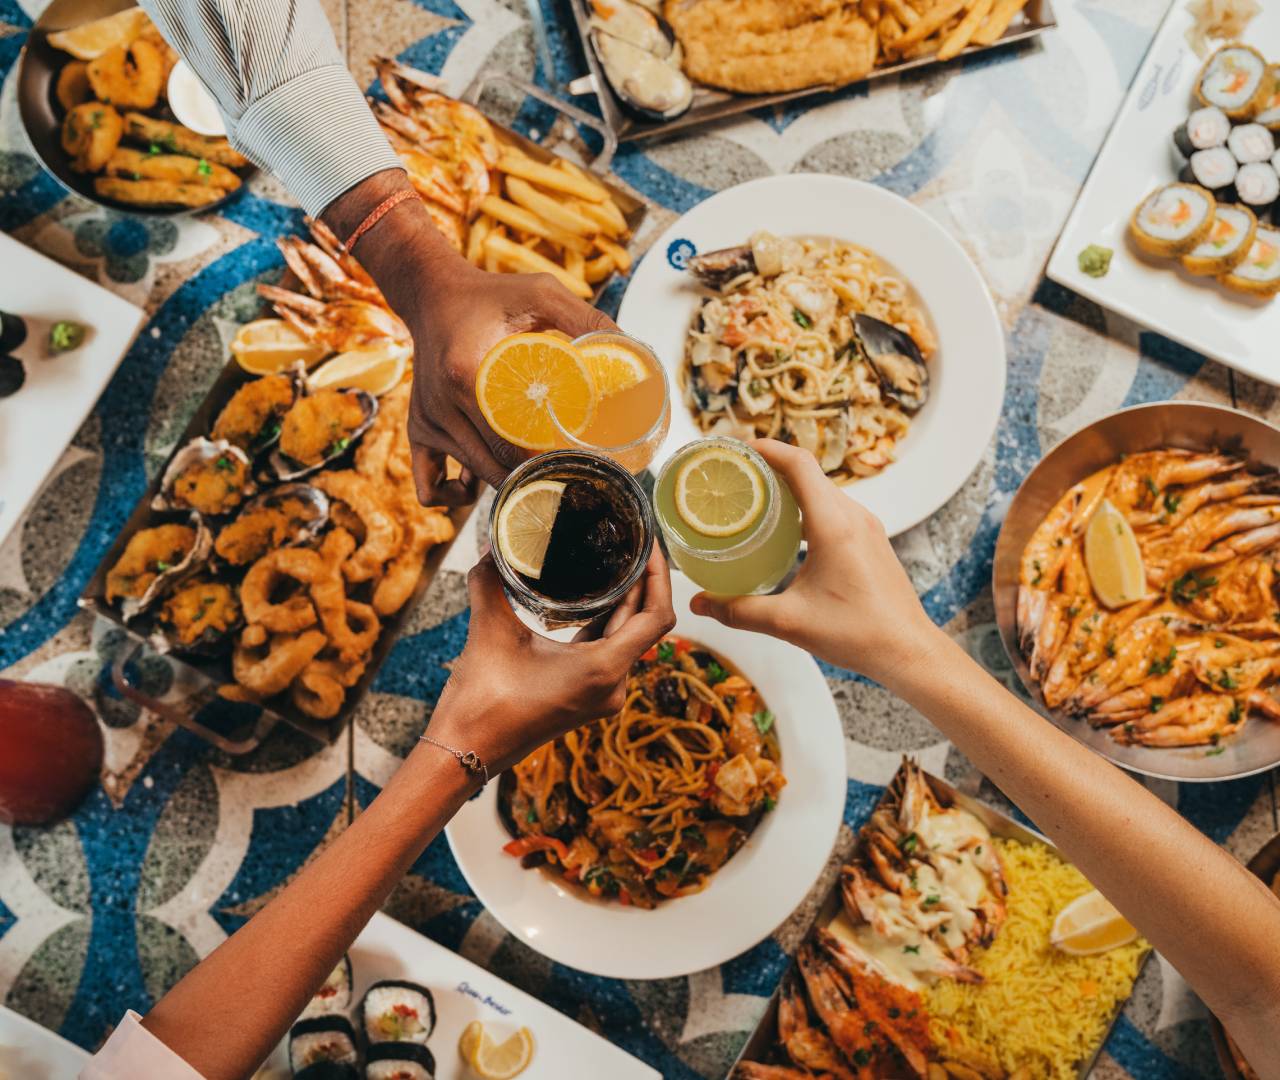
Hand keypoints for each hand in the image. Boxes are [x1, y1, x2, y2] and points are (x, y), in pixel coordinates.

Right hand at [405, 263, 613, 498]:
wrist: (431, 294)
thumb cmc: (488, 295)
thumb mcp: (538, 292)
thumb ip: (583, 317)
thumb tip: (628, 345)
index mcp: (467, 374)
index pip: (512, 440)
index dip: (548, 459)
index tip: (578, 461)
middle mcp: (441, 404)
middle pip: (495, 466)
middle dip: (534, 477)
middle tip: (568, 475)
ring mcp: (427, 421)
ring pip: (474, 476)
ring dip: (507, 484)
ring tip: (538, 477)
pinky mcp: (419, 430)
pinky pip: (429, 486)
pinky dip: (454, 496)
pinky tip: (478, 486)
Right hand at [431, 547, 674, 772]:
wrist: (467, 750)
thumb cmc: (482, 701)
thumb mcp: (490, 631)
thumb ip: (491, 583)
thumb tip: (490, 546)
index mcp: (603, 670)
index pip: (657, 617)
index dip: (660, 576)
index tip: (650, 545)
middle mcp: (613, 685)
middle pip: (645, 625)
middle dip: (642, 582)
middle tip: (633, 542)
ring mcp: (602, 693)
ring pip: (627, 638)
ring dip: (626, 602)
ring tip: (618, 561)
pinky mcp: (588, 695)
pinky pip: (609, 651)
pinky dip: (607, 623)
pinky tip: (595, 597)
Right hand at [688, 439, 942, 686]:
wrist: (907, 650)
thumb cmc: (857, 633)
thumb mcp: (789, 622)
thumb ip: (739, 611)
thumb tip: (700, 605)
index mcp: (834, 525)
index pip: (799, 465)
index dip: (767, 449)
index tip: (737, 449)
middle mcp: (854, 517)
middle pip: (809, 473)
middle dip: (771, 467)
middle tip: (736, 475)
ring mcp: (867, 527)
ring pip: (823, 491)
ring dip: (791, 487)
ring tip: (756, 498)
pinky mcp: (871, 541)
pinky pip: (836, 509)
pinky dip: (808, 507)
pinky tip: (788, 530)